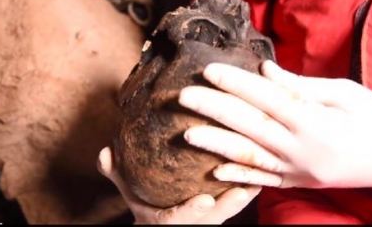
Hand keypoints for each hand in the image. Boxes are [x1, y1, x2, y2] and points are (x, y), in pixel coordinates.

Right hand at [97, 146, 260, 223]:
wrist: (169, 221)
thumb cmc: (149, 204)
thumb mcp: (130, 192)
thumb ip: (117, 173)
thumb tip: (104, 152)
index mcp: (171, 221)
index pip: (180, 221)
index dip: (192, 213)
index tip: (204, 202)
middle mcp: (198, 221)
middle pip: (217, 219)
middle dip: (231, 206)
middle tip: (244, 190)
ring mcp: (215, 217)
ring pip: (236, 207)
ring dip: (250, 189)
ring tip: (264, 173)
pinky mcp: (228, 205)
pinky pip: (244, 193)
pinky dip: (256, 180)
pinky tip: (268, 159)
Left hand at [177, 61, 371, 188]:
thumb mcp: (344, 92)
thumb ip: (301, 85)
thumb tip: (264, 72)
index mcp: (315, 121)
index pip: (266, 98)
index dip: (235, 83)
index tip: (209, 70)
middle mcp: (302, 149)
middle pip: (250, 126)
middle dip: (214, 110)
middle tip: (184, 96)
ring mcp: (299, 171)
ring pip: (250, 157)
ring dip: (217, 145)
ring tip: (187, 133)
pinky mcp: (299, 183)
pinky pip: (264, 181)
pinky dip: (239, 177)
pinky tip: (215, 170)